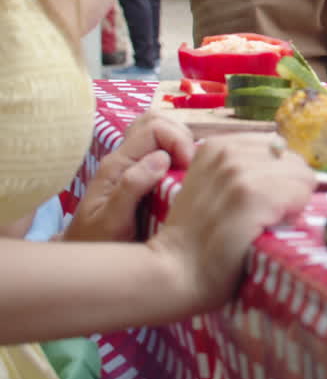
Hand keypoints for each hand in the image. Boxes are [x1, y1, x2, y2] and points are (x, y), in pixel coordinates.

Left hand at [64, 112, 194, 242]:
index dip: (178, 140)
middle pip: (156, 120)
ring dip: (181, 144)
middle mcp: (123, 158)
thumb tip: (162, 158)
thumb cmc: (96, 243)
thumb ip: (131, 188)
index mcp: (116, 164)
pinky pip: (161, 150)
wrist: (82, 258)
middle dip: (182, 136)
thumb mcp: (111, 221)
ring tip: (191, 169)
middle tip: (193, 166)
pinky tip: (184, 177)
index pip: (154, 127)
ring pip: (160, 132)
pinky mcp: (139, 174)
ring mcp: (131, 165)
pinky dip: (178, 154)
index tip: (191, 167)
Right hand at [147, 133, 315, 315]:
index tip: (257, 200)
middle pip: (294, 160)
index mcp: (218, 145)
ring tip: (264, 222)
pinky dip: (293, 214)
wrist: (177, 270)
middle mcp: (227, 152)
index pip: (280, 147)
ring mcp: (238, 172)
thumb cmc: (200, 235)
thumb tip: (293, 166)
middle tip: (263, 215)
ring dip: (293, 203)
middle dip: (288, 188)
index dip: (277, 176)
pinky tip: (267, 228)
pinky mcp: (251, 196)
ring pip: (302, 177)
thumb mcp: (213, 185)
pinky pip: (300, 194)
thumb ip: (245, 168)